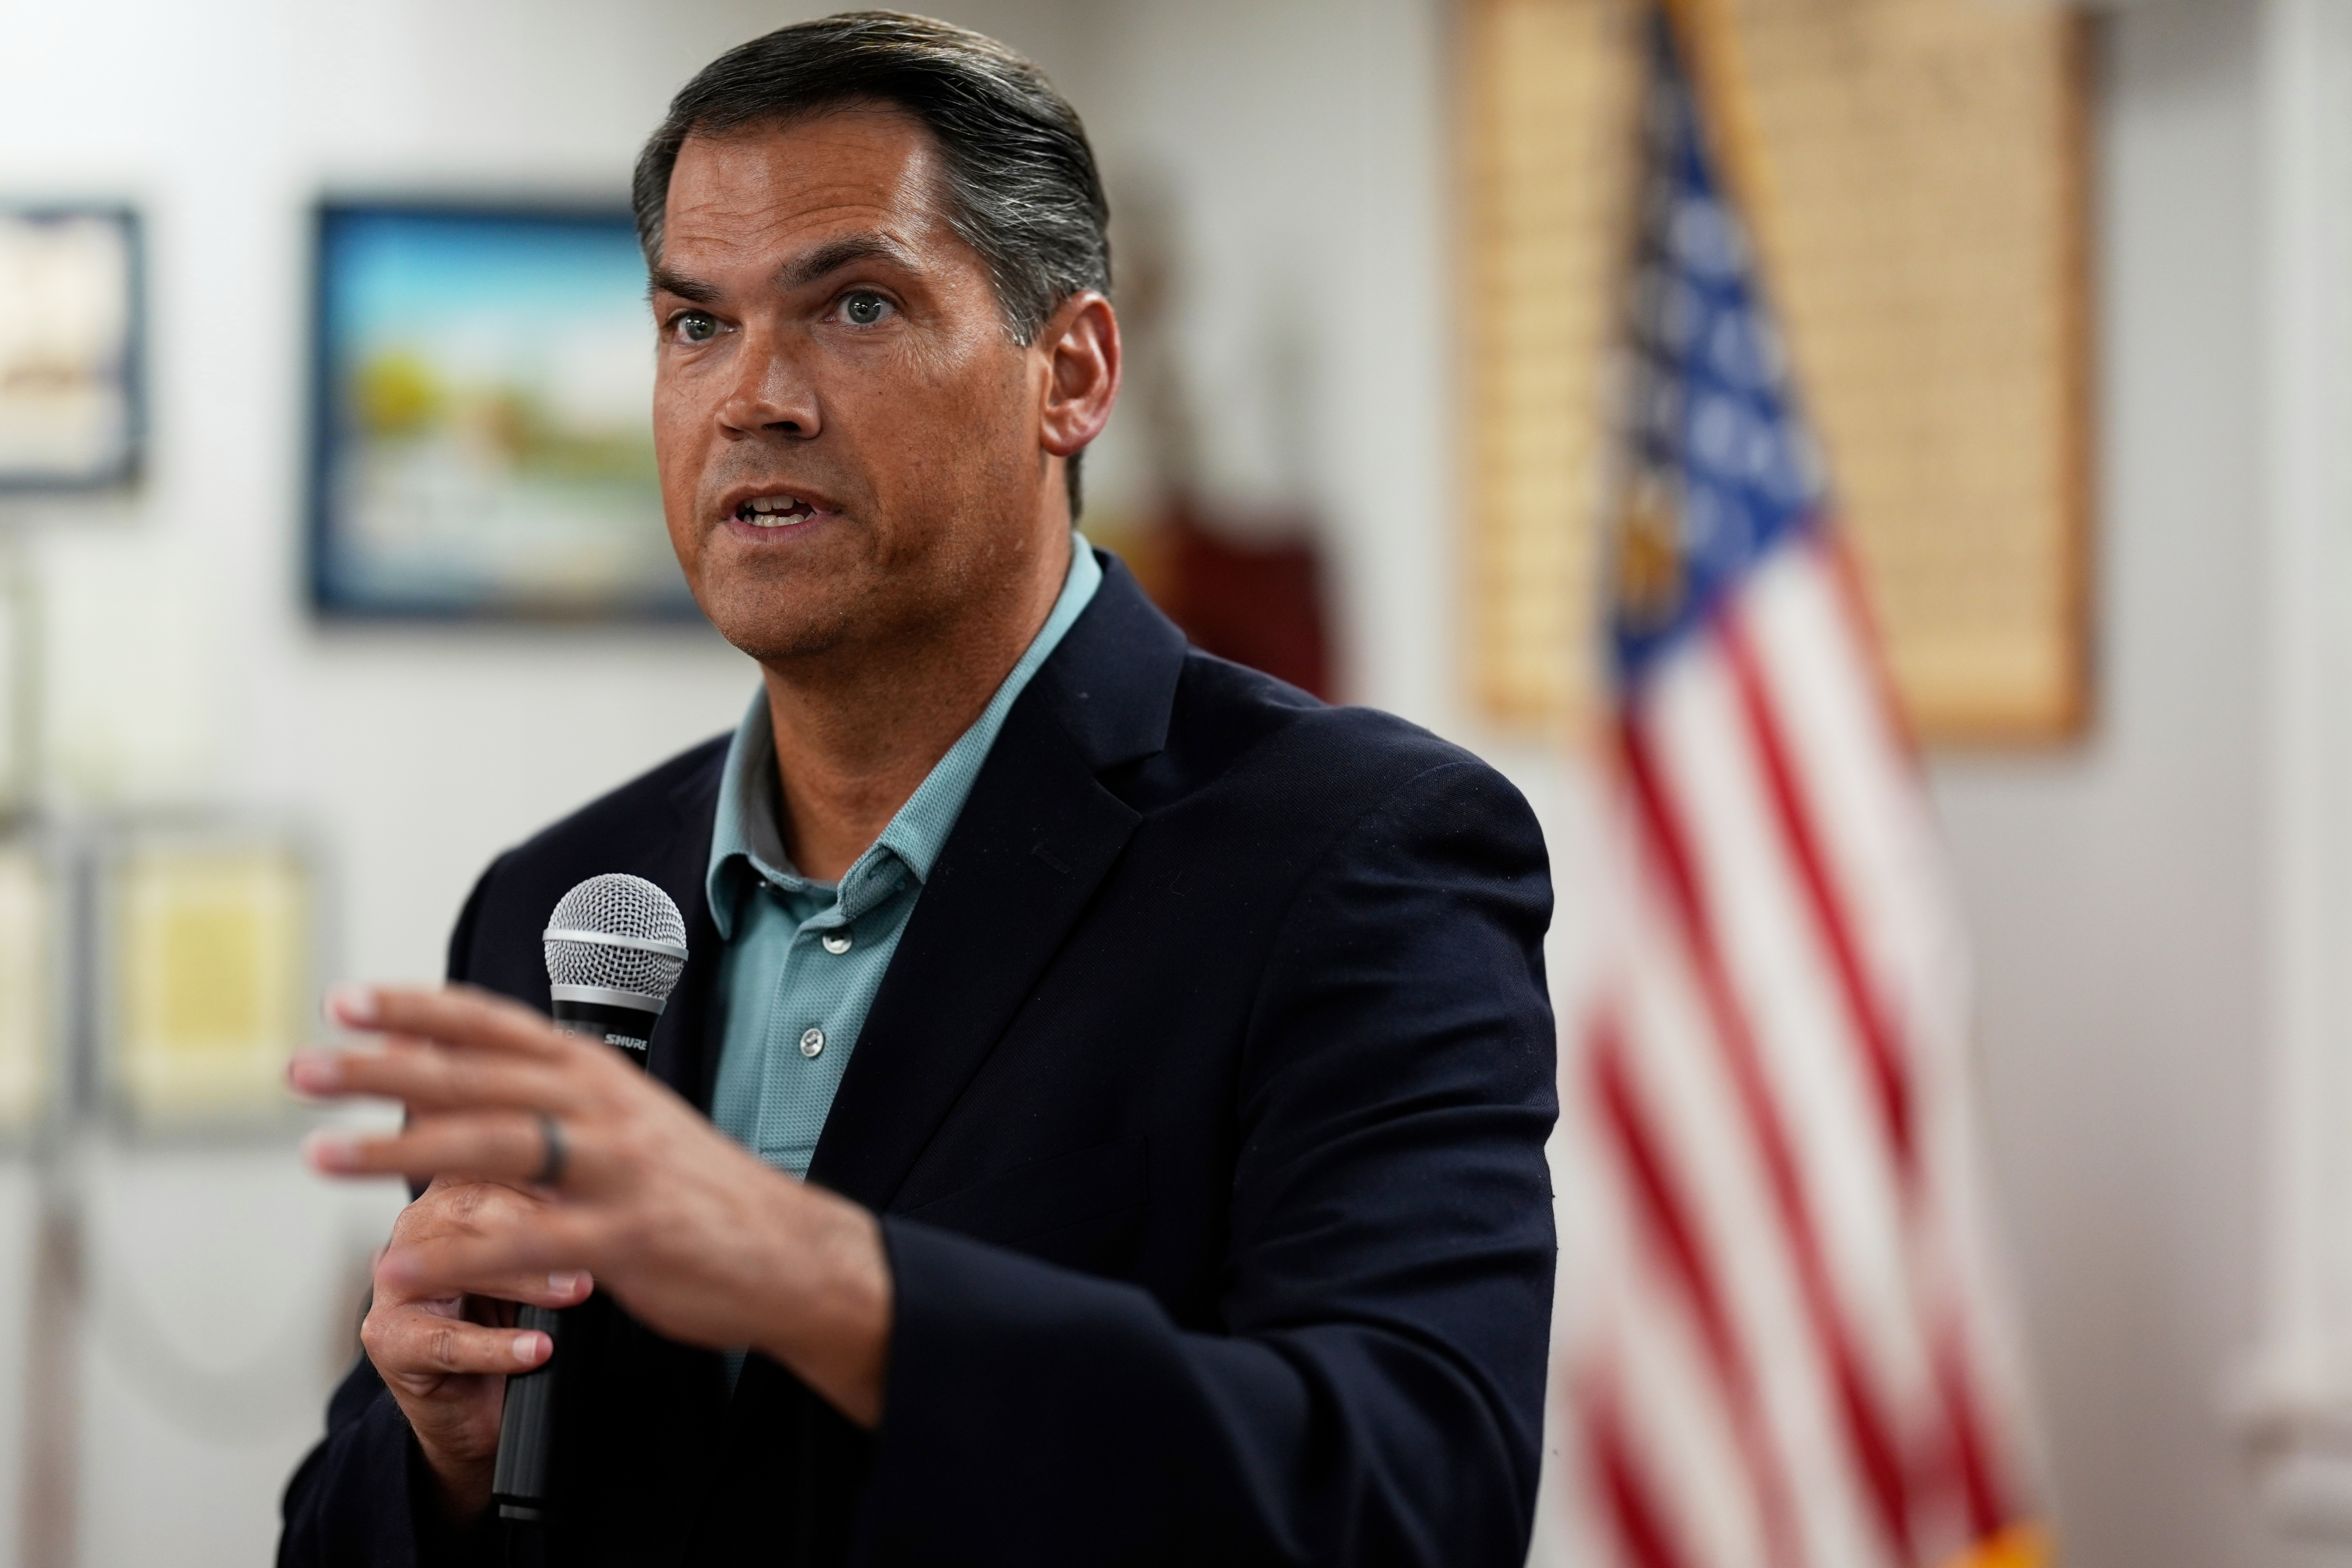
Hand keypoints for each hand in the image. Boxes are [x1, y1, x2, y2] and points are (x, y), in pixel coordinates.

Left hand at [291, 984, 892, 1427]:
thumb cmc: (693, 1190)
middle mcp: (606, 1109)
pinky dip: (462, 1252)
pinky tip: (398, 1263)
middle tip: (304, 1070)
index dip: (419, 1009)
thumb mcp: (624, 1124)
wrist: (789, 1252)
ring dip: (400, 1150)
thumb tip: (453, 1074)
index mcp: (600, 1076)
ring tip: (321, 1155)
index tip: (346, 1001)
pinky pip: (531, 1244)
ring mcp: (619, 1172)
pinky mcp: (629, 1240)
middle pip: (481, 1076)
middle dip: (384, 1069)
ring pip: (497, 1146)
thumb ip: (546, 1101)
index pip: (497, 1026)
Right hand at [357, 1177, 591, 1522]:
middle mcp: (420, 1222)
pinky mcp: (388, 1338)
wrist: (480, 1398)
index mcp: (457, 1186)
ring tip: (573, 1293)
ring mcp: (395, 1279)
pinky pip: (445, 1340)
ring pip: (454, 1266)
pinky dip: (496, 1347)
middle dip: (537, 1223)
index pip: (497, 1161)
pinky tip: (535, 1349)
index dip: (547, 1167)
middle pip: (473, 1206)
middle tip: (593, 1245)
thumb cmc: (518, 1312)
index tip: (597, 1177)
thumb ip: (561, 1213)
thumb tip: (611, 1191)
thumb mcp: (544, 1252)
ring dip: (523, 1279)